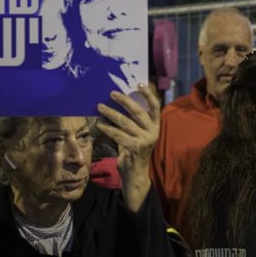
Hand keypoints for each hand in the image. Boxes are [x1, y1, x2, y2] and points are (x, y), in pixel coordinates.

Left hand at [96, 84, 159, 210]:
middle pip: (138, 111)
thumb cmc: (134, 149)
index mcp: (156, 126)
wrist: (135, 173)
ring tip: (100, 107)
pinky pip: (117, 134)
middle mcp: (152, 132)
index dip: (148, 94)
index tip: (139, 84)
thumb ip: (134, 120)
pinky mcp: (134, 148)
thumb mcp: (138, 133)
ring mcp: (144, 140)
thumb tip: (119, 100)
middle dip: (124, 100)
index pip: (155, 106)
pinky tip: (99, 123)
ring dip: (111, 113)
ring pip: (125, 122)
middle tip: (111, 93)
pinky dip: (107, 128)